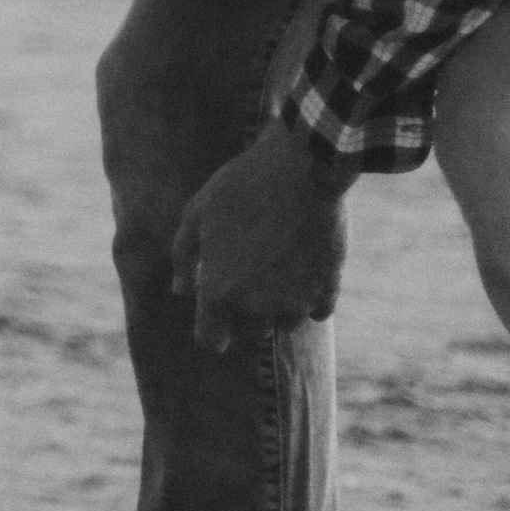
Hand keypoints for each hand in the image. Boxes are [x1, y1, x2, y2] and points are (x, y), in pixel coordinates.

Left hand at [170, 124, 352, 350]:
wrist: (301, 169)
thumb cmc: (240, 188)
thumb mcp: (196, 214)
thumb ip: (184, 257)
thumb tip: (181, 290)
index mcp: (221, 294)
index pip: (211, 341)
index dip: (211, 327)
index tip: (214, 309)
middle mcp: (258, 309)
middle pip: (249, 335)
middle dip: (244, 314)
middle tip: (246, 275)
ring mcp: (297, 303)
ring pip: (284, 324)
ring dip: (278, 307)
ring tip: (275, 267)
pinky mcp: (329, 291)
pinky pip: (317, 311)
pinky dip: (309, 296)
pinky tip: (302, 266)